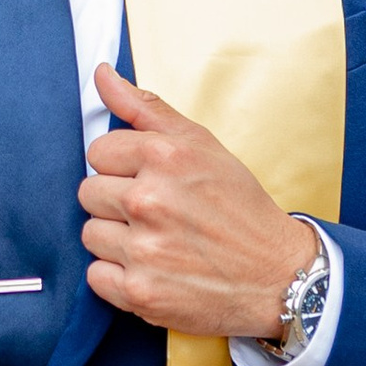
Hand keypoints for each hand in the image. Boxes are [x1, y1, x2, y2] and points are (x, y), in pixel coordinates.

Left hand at [79, 65, 313, 339]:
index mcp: (163, 156)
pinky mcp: (140, 291)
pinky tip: (151, 269)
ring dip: (116, 239)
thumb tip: (100, 73)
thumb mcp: (202, 144)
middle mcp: (149, 200)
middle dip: (116, 202)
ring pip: (90, 234)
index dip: (122, 166)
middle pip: (88, 192)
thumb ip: (146, 108)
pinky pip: (96, 276)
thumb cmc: (240, 207)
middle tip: (156, 213)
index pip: (98, 151)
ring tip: (156, 241)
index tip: (149, 179)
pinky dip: (118, 276)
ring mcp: (143, 249)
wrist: (277, 275)